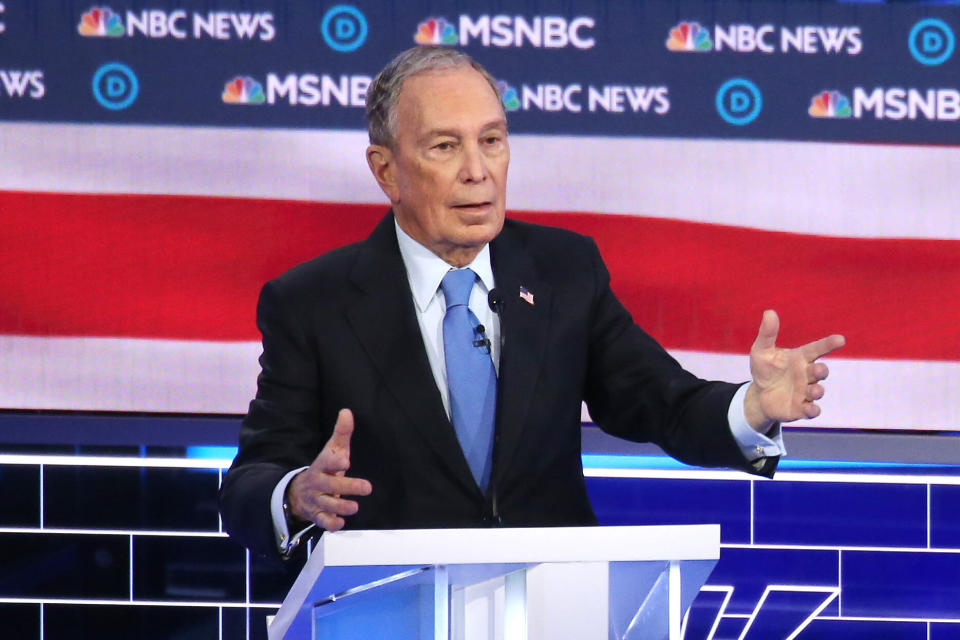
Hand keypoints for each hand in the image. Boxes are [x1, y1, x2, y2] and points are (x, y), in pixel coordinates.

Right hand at [287, 409, 372, 530]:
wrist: (299, 492)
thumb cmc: (324, 468)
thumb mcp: (331, 450)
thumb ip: (341, 433)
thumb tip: (347, 411)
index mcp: (321, 466)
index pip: (326, 462)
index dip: (334, 462)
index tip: (346, 461)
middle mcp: (317, 483)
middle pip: (330, 485)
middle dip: (347, 487)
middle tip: (367, 487)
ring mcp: (316, 500)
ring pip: (327, 505)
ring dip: (341, 507)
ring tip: (354, 507)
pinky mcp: (316, 515)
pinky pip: (322, 521)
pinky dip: (330, 524)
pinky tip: (340, 523)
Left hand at [744, 310, 844, 430]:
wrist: (760, 395)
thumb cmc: (765, 369)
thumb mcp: (761, 351)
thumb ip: (767, 334)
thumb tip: (769, 312)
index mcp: (800, 358)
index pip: (817, 349)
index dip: (828, 344)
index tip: (840, 339)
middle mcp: (807, 374)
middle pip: (820, 371)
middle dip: (821, 371)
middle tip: (818, 369)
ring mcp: (806, 392)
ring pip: (817, 391)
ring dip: (817, 391)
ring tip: (814, 390)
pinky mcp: (801, 408)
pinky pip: (812, 411)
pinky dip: (813, 410)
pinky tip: (811, 409)